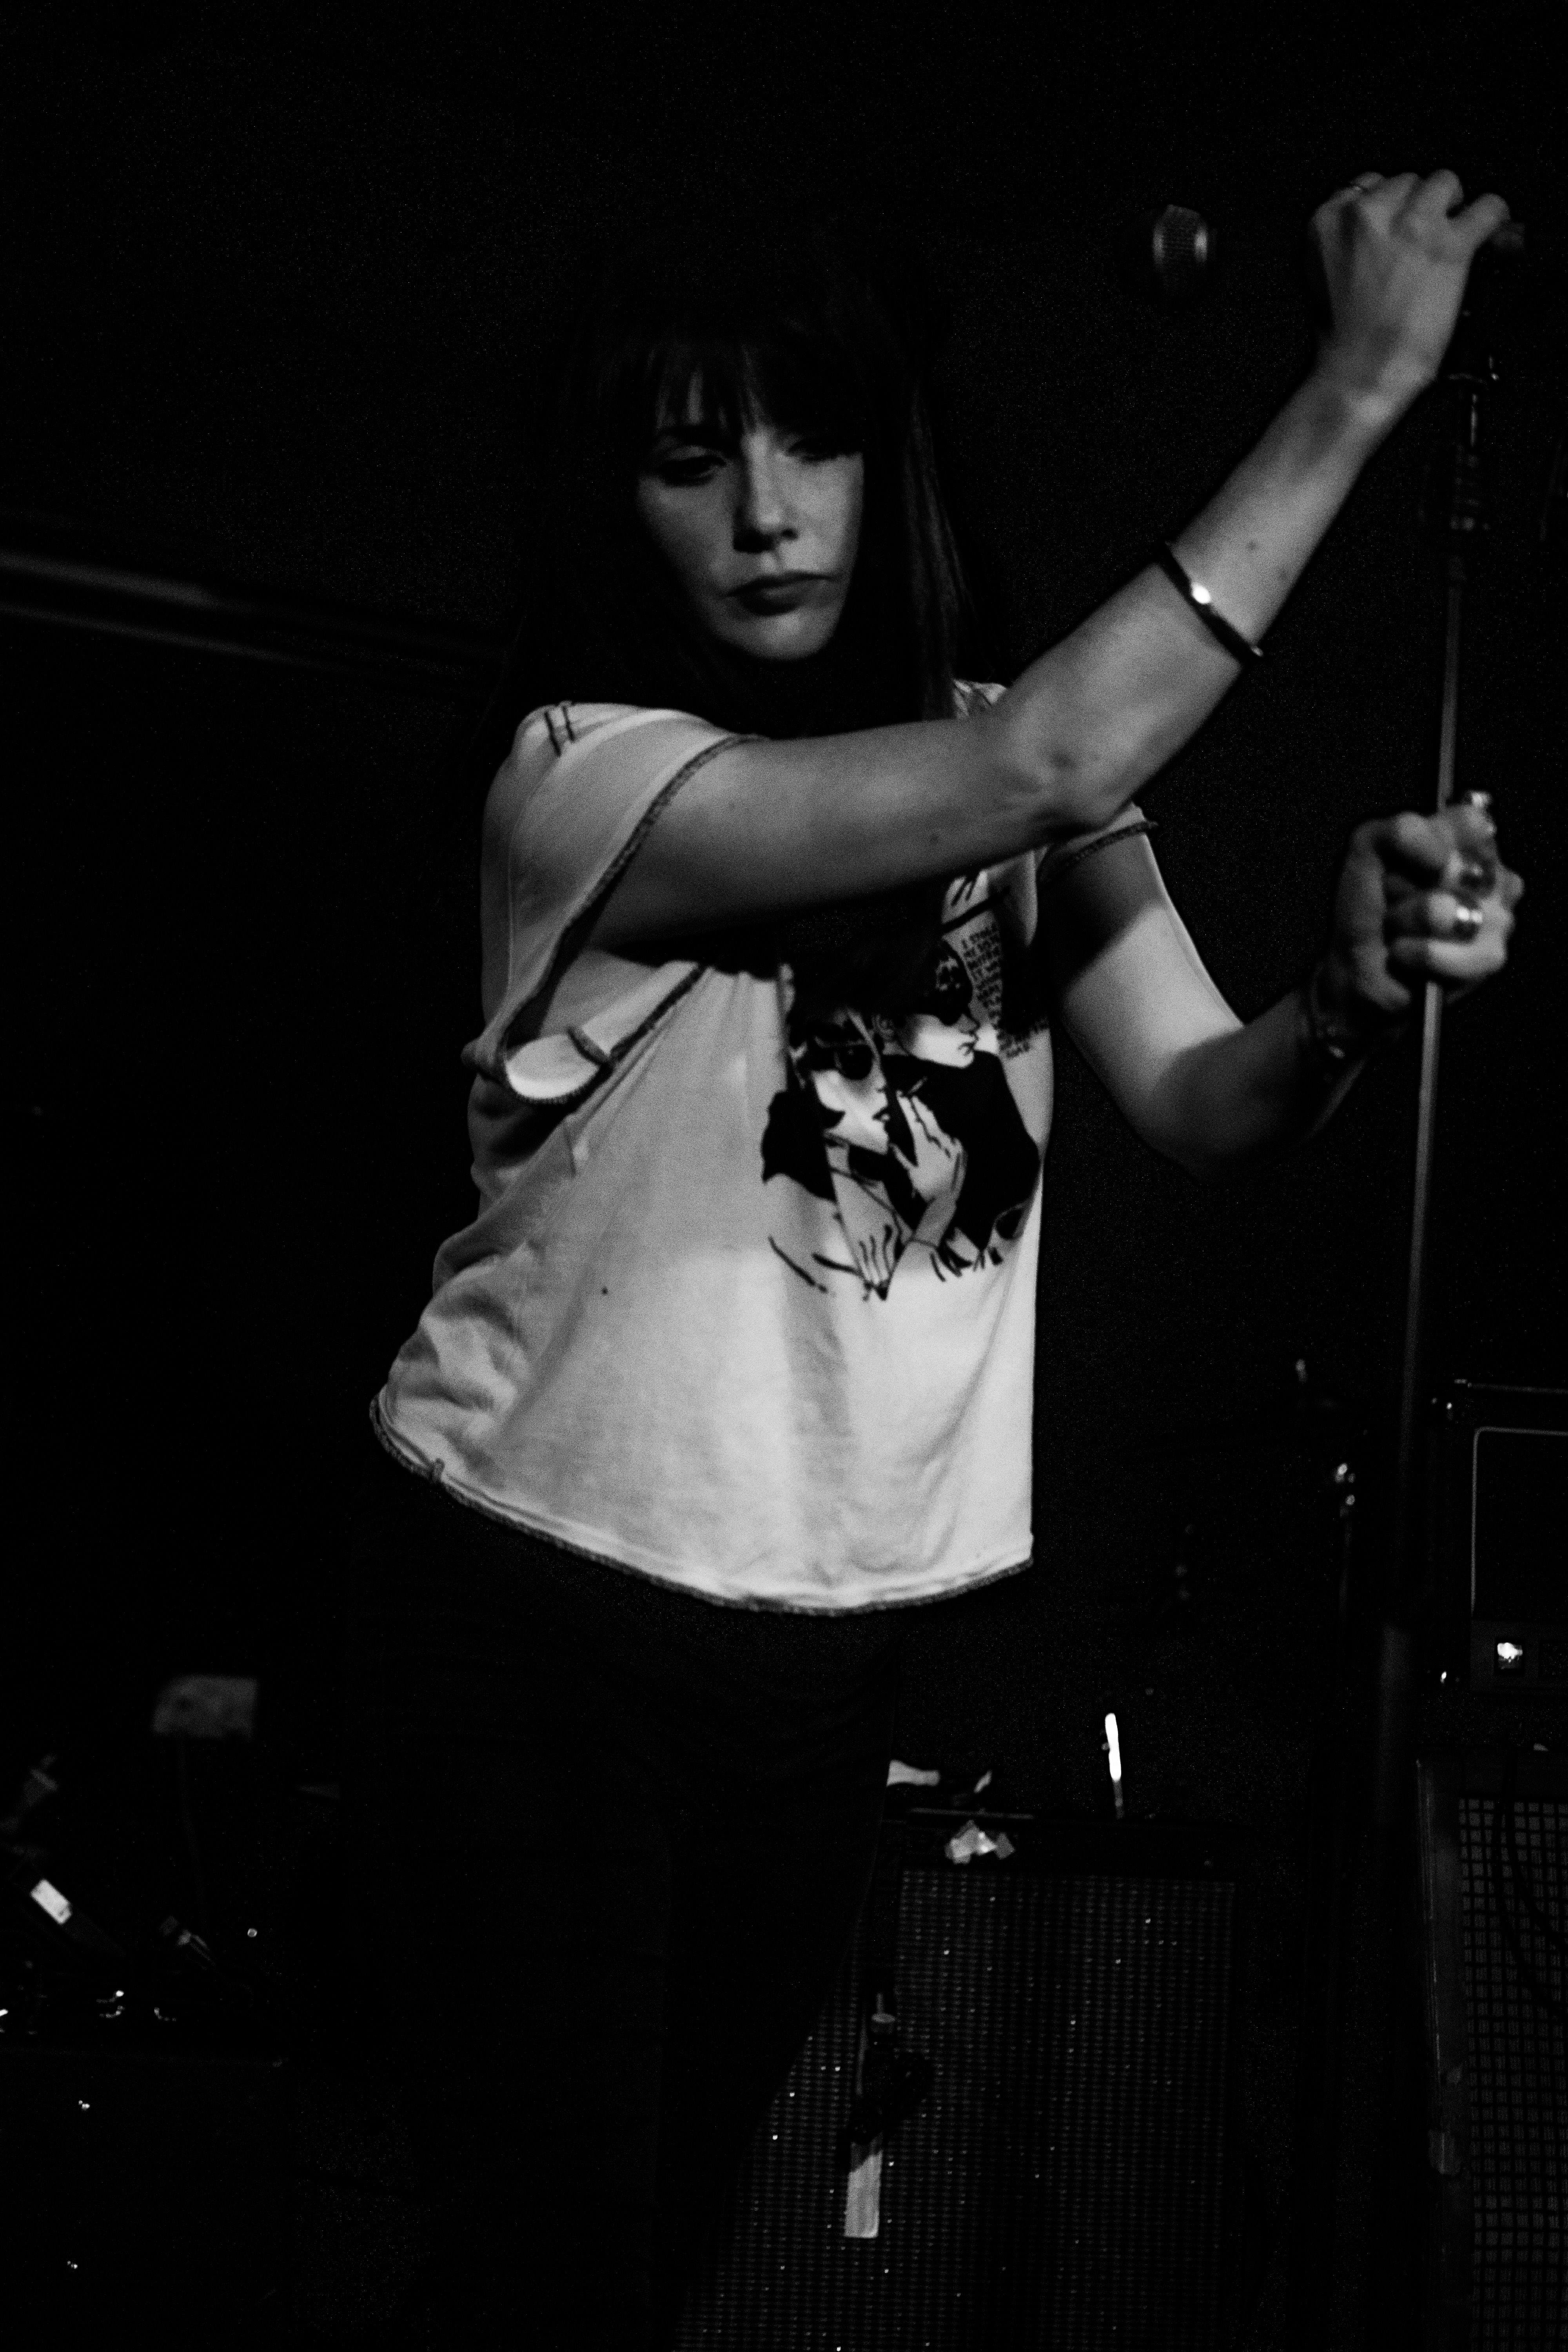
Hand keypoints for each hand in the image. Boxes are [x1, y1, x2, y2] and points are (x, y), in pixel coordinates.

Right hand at [1309, 170, 1510, 421]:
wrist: (1360, 374)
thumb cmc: (1342, 339)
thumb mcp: (1322, 276)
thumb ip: (1347, 241)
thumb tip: (1380, 230)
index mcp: (1329, 220)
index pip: (1368, 184)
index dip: (1389, 206)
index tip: (1397, 225)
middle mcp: (1368, 214)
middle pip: (1408, 182)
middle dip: (1418, 208)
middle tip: (1422, 243)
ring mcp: (1411, 225)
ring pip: (1444, 183)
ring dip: (1451, 208)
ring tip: (1452, 237)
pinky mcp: (1448, 243)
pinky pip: (1487, 206)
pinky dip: (1493, 219)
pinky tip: (1492, 233)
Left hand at [1317, 797, 1522, 1041]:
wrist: (1357, 964)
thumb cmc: (1370, 904)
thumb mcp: (1370, 849)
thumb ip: (1401, 832)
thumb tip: (1440, 858)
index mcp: (1475, 843)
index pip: (1469, 822)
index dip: (1426, 841)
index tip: (1404, 861)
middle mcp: (1497, 878)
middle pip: (1449, 868)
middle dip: (1404, 886)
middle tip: (1396, 899)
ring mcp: (1500, 919)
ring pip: (1442, 910)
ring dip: (1404, 921)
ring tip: (1400, 929)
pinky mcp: (1489, 959)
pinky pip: (1438, 950)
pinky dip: (1410, 953)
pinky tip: (1404, 953)